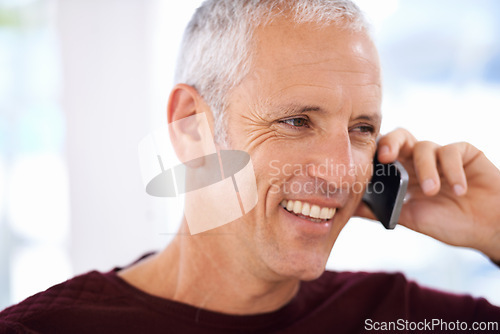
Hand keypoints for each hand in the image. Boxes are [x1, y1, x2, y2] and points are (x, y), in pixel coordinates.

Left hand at [355, 128, 499, 261]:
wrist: (488, 229)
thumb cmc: (449, 223)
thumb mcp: (410, 218)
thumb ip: (381, 211)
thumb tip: (349, 209)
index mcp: (403, 173)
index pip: (384, 154)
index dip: (374, 153)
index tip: (366, 164)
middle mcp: (419, 160)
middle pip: (400, 136)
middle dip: (391, 142)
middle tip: (386, 157)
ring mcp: (442, 155)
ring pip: (425, 146)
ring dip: (426, 170)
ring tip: (433, 192)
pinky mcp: (465, 152)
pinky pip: (452, 150)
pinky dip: (453, 171)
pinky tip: (460, 189)